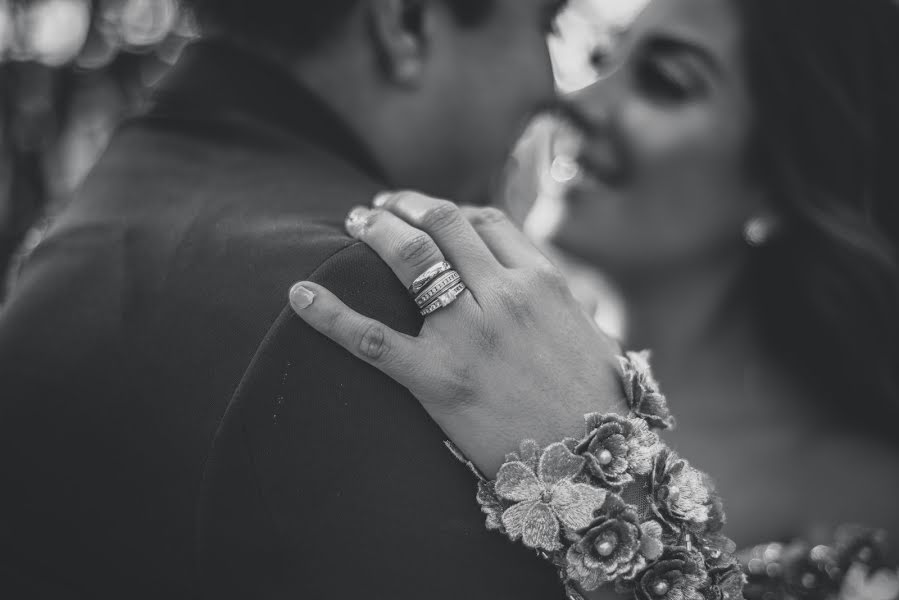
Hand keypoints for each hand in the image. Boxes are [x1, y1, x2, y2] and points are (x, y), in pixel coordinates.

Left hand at [289, 191, 626, 476]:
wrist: (596, 469)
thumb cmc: (600, 405)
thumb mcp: (594, 335)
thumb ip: (565, 301)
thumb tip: (544, 287)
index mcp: (543, 281)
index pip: (484, 221)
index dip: (446, 210)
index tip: (424, 212)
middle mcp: (504, 295)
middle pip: (441, 224)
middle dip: (402, 207)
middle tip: (375, 209)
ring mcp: (469, 335)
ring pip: (409, 256)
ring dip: (375, 230)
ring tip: (353, 222)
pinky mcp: (437, 379)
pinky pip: (371, 338)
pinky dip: (329, 313)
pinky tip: (299, 293)